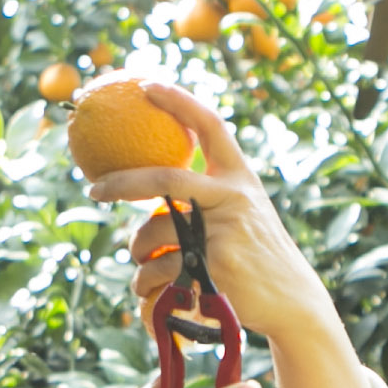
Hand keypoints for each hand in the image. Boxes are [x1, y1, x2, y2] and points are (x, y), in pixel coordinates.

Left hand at [89, 81, 342, 351]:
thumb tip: (149, 191)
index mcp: (240, 179)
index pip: (211, 125)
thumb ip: (208, 199)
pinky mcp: (214, 266)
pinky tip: (150, 291)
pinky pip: (159, 269)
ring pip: (154, 232)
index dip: (178, 100)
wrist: (292, 302)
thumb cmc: (258, 259)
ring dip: (138, 251)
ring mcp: (224, 231)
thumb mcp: (244, 216)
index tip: (146, 85)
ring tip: (141, 265)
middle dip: (122, 182)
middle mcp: (234, 197)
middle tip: (95, 189)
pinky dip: (146, 283)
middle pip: (164, 179)